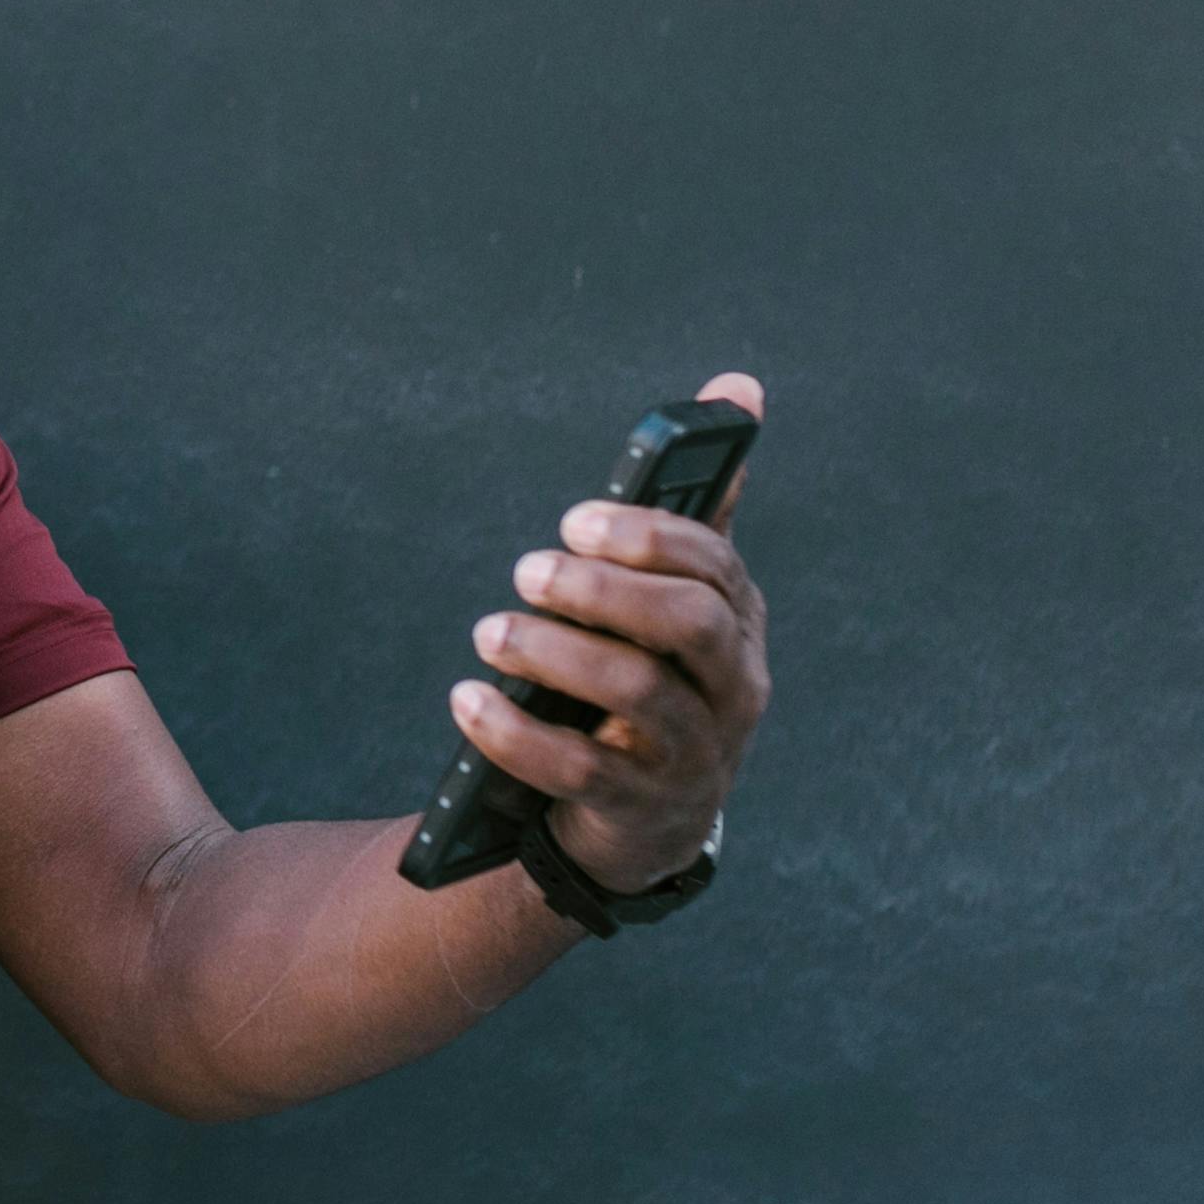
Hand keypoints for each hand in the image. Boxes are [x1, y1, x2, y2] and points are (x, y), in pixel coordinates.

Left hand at [453, 372, 774, 895]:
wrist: (646, 817)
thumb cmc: (654, 676)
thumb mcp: (676, 594)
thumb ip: (695, 504)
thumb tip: (737, 386)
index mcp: (736, 622)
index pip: (712, 565)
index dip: (644, 538)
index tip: (572, 521)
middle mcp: (732, 687)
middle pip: (689, 624)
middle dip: (604, 590)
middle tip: (524, 570)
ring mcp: (694, 754)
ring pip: (638, 696)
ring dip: (553, 656)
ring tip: (488, 633)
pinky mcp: (641, 809)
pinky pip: (581, 773)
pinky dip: (516, 735)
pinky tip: (467, 703)